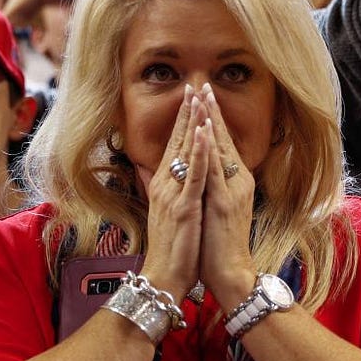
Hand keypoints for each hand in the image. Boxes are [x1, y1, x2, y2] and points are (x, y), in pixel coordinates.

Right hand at [137, 86, 207, 299]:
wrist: (164, 277)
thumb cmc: (170, 248)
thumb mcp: (165, 211)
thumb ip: (161, 188)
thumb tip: (153, 170)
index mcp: (163, 184)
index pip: (175, 144)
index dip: (183, 119)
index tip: (190, 96)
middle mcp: (165, 184)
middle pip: (179, 140)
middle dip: (189, 111)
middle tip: (195, 83)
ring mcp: (174, 194)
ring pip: (187, 151)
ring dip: (195, 122)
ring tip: (201, 97)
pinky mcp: (185, 206)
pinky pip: (195, 174)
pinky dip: (201, 151)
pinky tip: (206, 132)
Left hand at [196, 83, 257, 308]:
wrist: (229, 274)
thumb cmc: (219, 246)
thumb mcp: (214, 209)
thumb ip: (211, 187)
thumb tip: (201, 171)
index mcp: (233, 182)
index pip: (221, 144)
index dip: (211, 120)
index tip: (201, 96)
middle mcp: (236, 181)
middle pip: (222, 139)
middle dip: (211, 111)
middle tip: (201, 84)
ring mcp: (231, 190)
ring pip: (219, 148)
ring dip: (210, 121)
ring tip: (203, 96)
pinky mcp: (223, 202)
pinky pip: (214, 170)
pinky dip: (209, 148)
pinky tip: (204, 130)